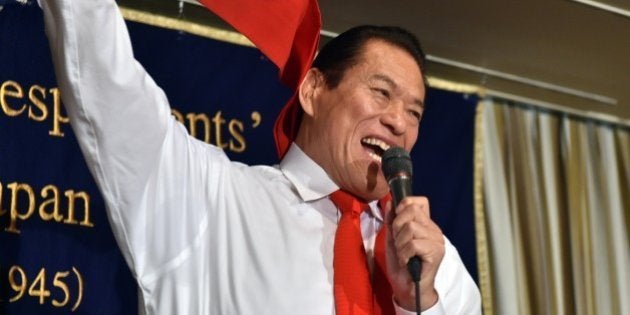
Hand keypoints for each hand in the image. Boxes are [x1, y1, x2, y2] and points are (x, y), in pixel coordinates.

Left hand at [385, 196, 444, 310]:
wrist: (406, 288)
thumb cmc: (401, 264)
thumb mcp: (393, 238)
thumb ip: (392, 220)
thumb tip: (390, 202)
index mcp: (426, 225)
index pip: (420, 202)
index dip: (404, 207)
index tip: (396, 222)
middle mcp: (434, 230)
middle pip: (411, 211)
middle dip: (397, 226)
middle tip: (399, 243)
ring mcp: (437, 241)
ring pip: (411, 227)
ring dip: (400, 243)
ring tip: (403, 254)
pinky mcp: (436, 252)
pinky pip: (413, 244)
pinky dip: (404, 254)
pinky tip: (406, 262)